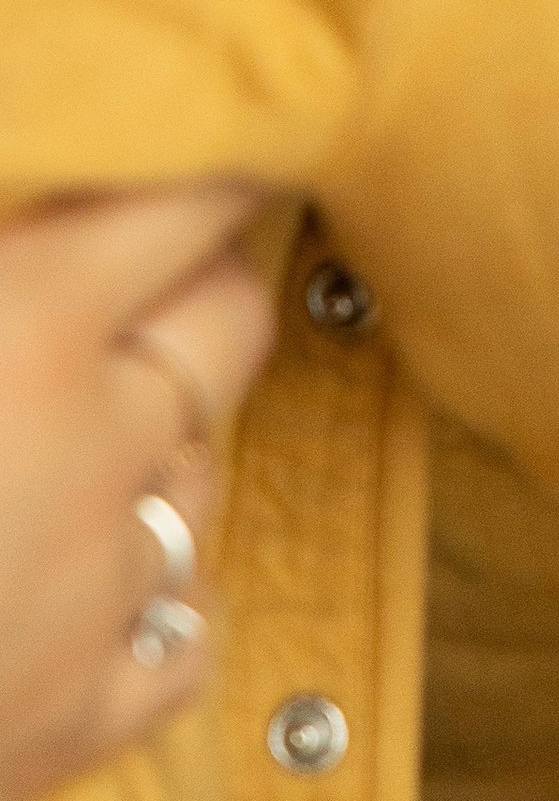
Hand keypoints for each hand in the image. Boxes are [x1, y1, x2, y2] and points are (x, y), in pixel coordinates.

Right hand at [0, 183, 275, 800]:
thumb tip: (18, 193)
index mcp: (28, 329)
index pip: (193, 200)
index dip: (202, 168)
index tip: (202, 150)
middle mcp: (90, 450)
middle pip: (229, 323)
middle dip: (195, 286)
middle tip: (138, 278)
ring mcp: (97, 592)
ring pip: (202, 473)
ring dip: (153, 447)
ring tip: (63, 440)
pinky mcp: (80, 716)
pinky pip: (186, 630)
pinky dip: (152, 600)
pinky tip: (82, 576)